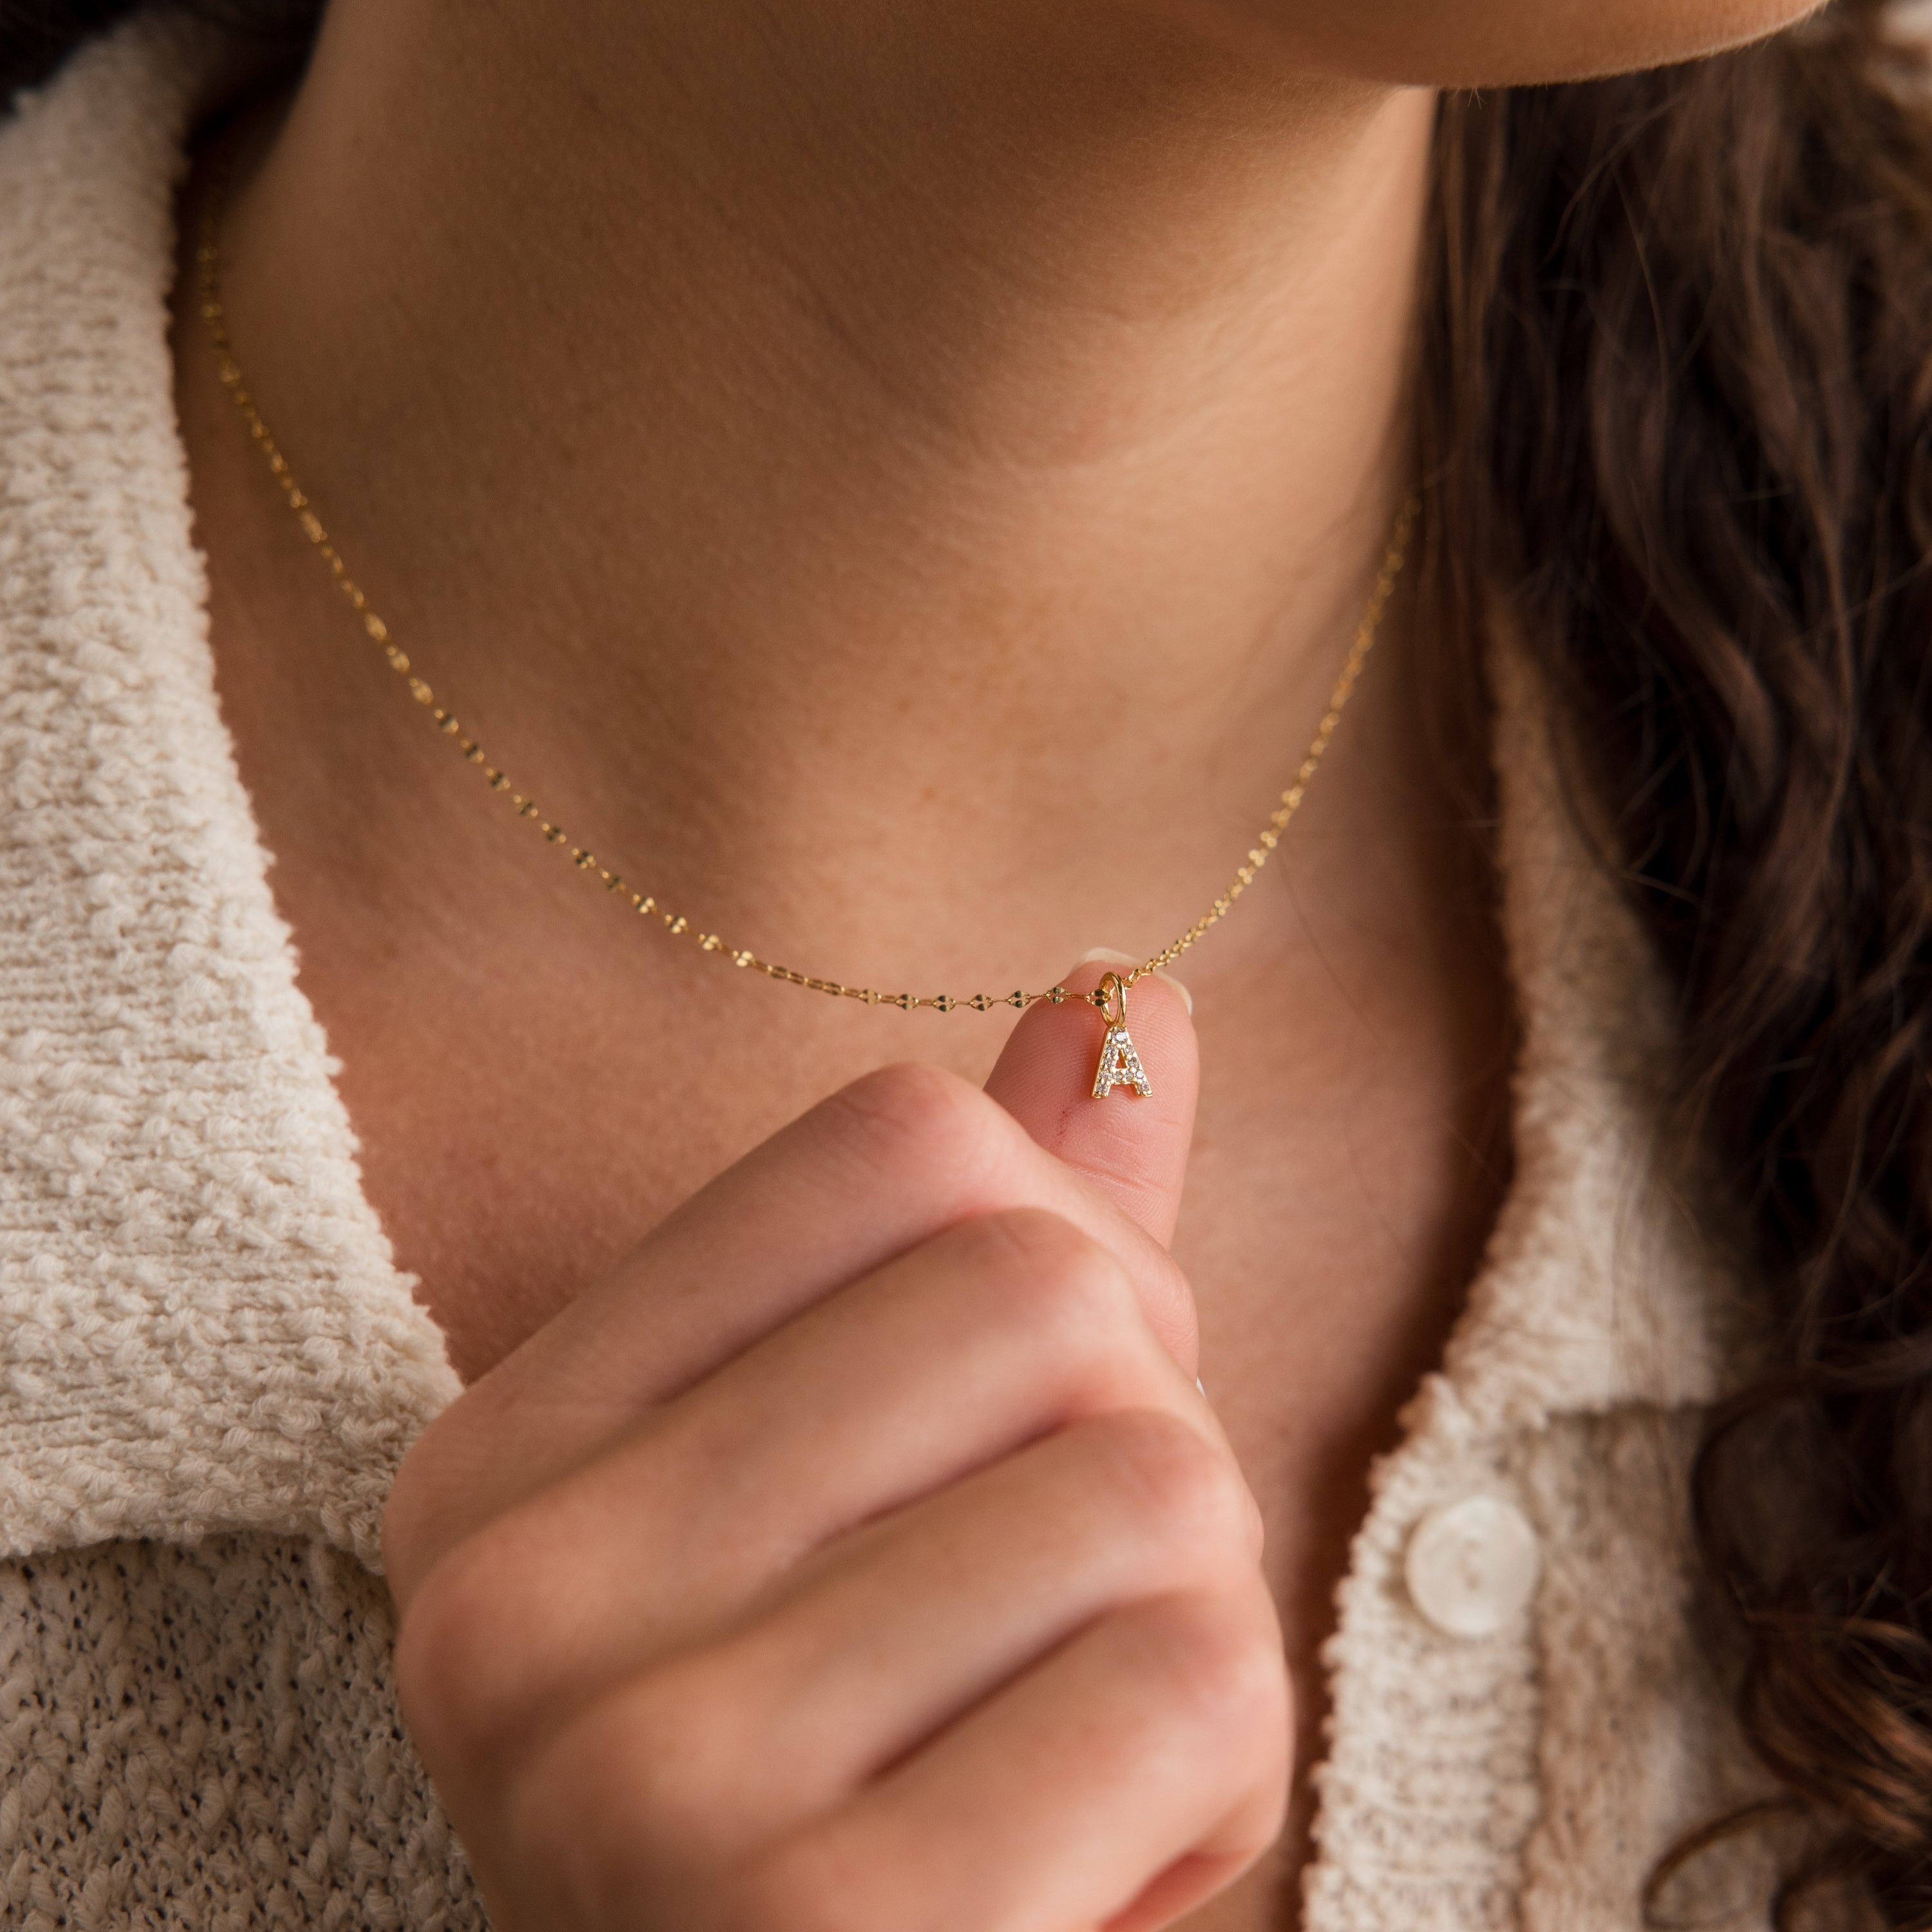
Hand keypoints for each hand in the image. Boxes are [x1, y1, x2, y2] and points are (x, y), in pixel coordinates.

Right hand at [383, 961, 1287, 1931]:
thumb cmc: (867, 1777)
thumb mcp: (881, 1495)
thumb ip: (999, 1234)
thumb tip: (1132, 990)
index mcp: (508, 1460)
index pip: (897, 1144)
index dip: (1053, 1252)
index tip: (1016, 1415)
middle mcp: (520, 1603)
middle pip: (1045, 1294)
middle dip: (1140, 1444)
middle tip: (1052, 1616)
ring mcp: (644, 1780)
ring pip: (1153, 1483)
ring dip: (1197, 1630)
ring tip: (1063, 1752)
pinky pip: (1195, 1683)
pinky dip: (1221, 1775)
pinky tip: (1096, 1867)